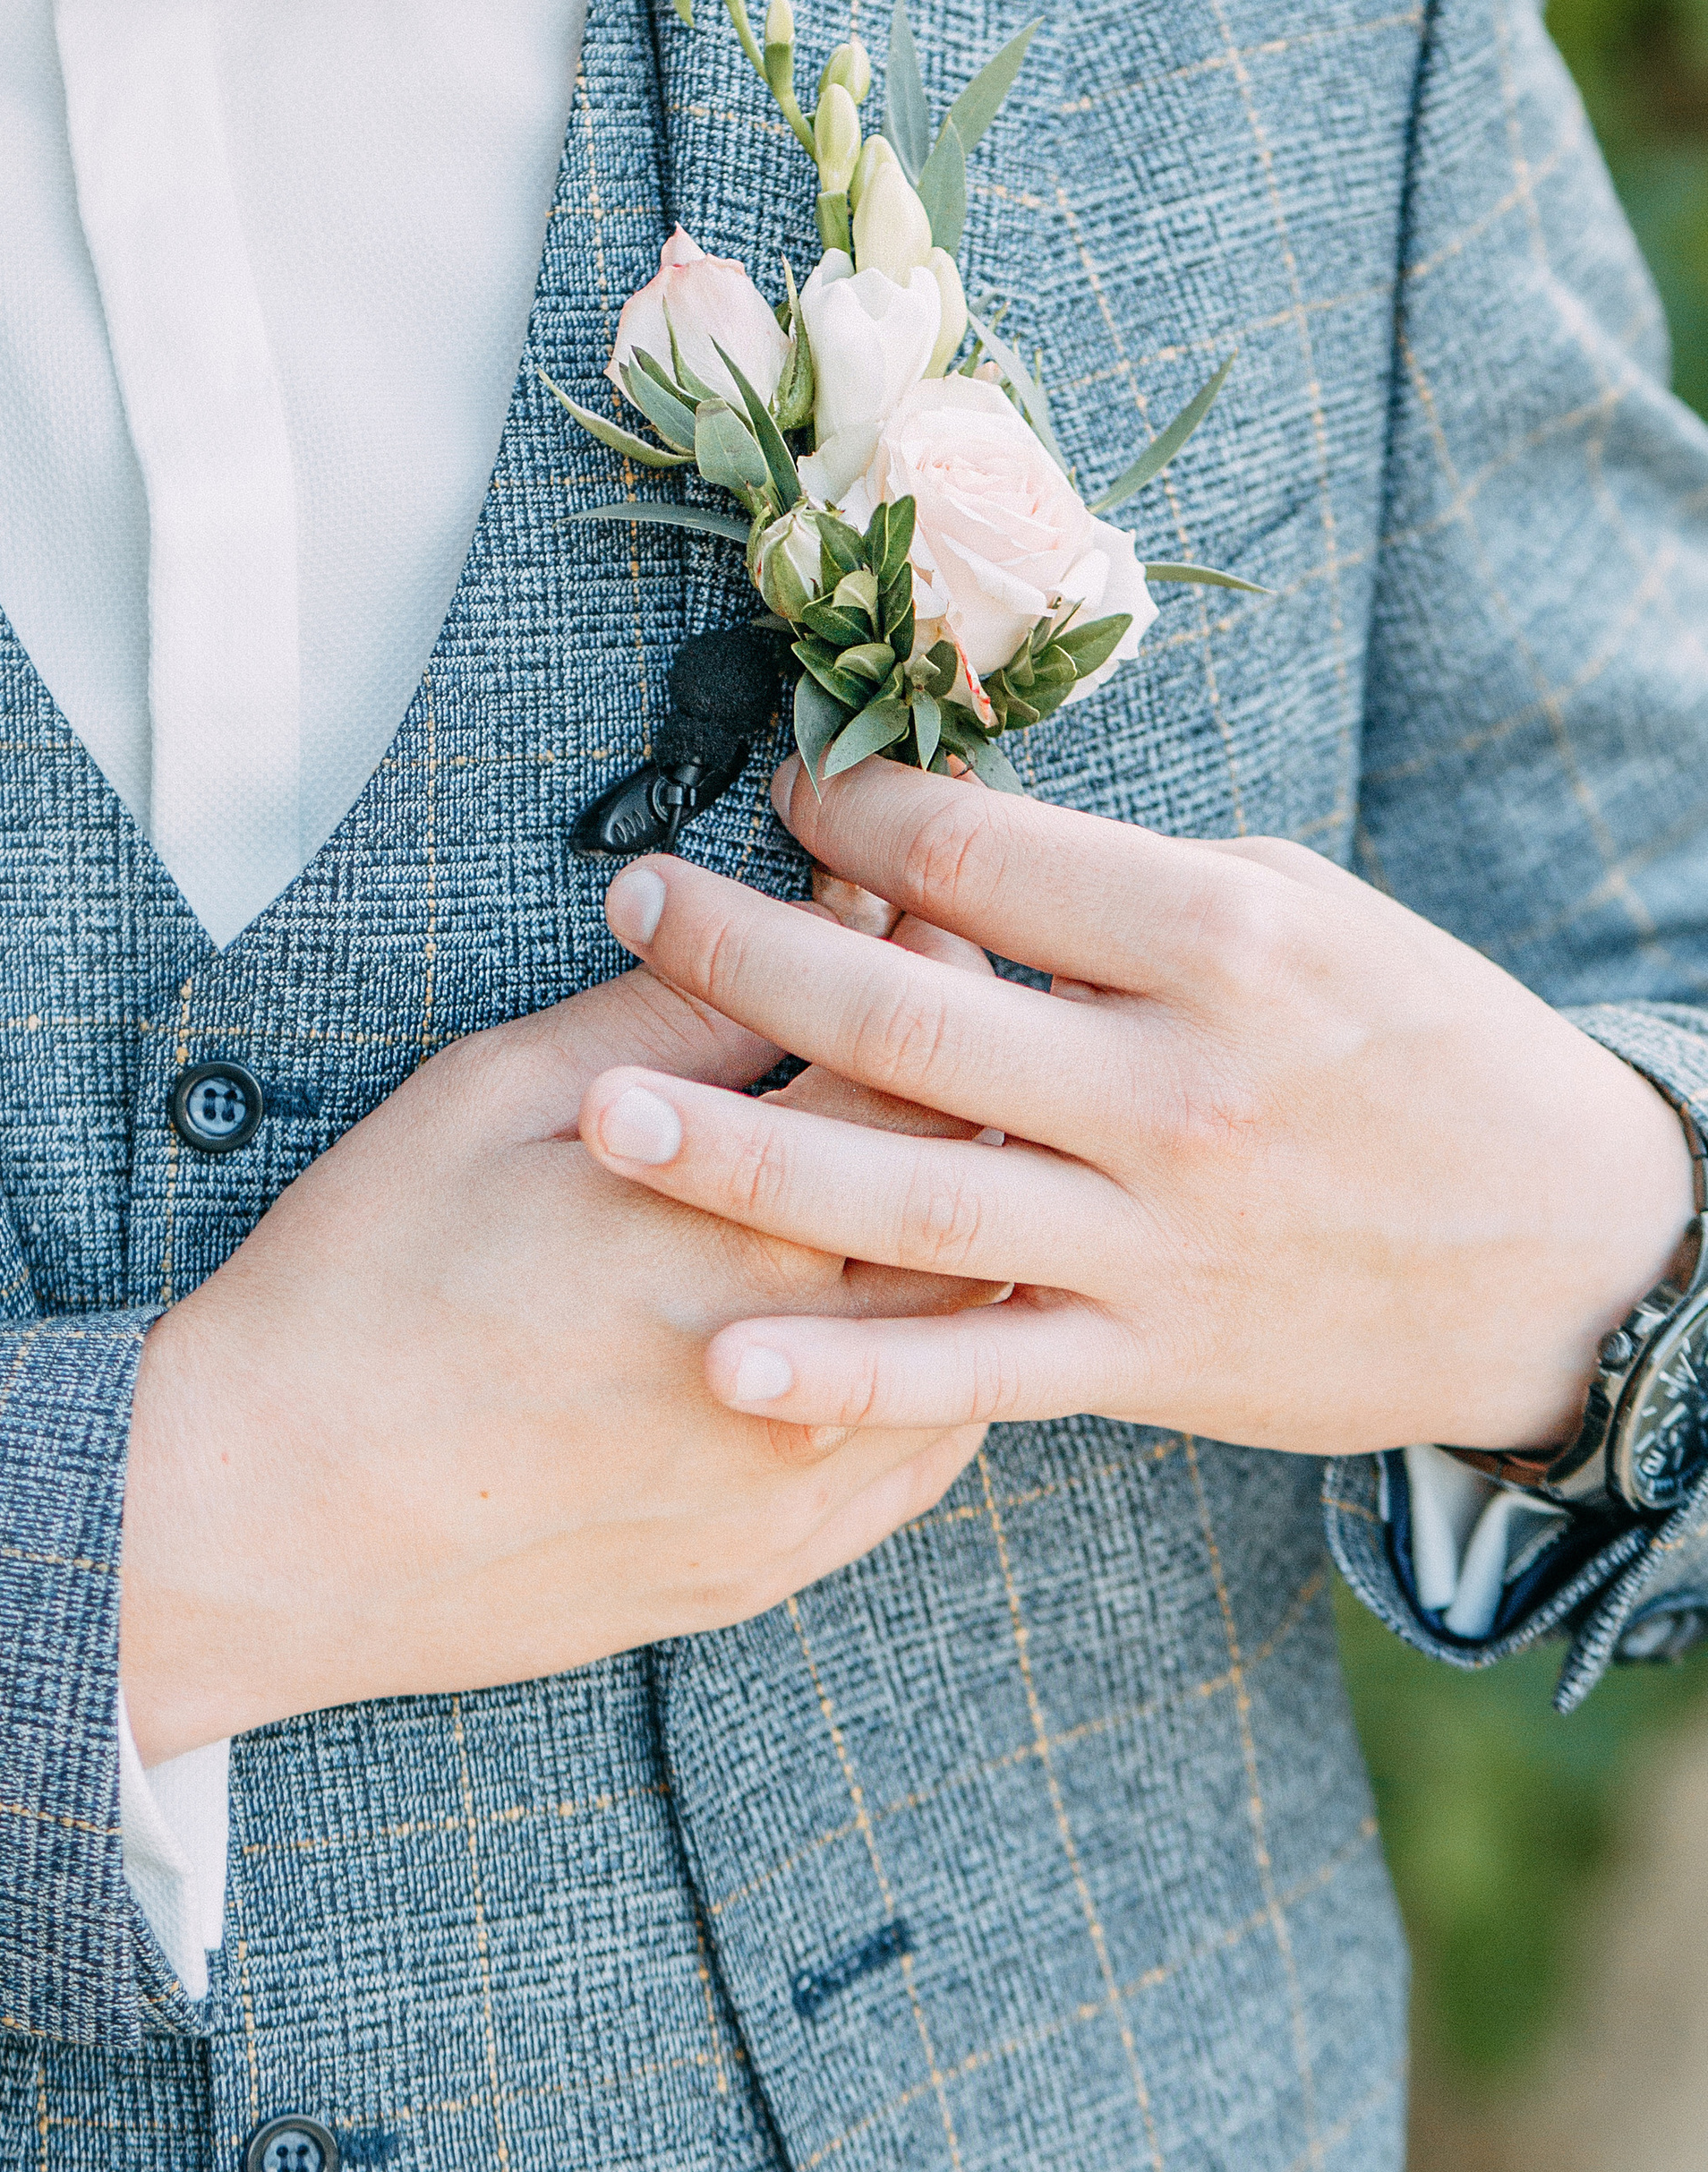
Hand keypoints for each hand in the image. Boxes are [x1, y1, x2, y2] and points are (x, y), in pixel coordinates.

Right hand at [120, 928, 995, 1758]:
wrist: (266, 1516)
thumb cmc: (360, 1286)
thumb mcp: (495, 1098)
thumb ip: (670, 1016)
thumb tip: (804, 926)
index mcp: (746, 1227)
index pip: (919, 1078)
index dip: (937, 982)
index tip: (921, 928)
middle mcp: (808, 1367)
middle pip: (980, 1214)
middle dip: (982, 1107)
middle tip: (955, 1036)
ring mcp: (799, 1489)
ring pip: (976, 1345)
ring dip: (982, 1246)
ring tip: (945, 1169)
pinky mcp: (771, 1567)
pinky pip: (926, 1461)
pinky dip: (945, 1371)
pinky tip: (908, 1315)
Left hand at [577, 757, 1697, 1462]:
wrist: (1564, 1249)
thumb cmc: (1417, 1045)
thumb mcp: (1299, 913)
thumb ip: (1121, 890)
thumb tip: (944, 840)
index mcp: (1215, 941)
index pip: (974, 858)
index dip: (848, 812)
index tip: (780, 793)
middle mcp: (1171, 1087)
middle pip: (903, 1017)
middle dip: (742, 953)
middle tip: (631, 899)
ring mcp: (1151, 1233)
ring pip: (906, 1196)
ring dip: (740, 1157)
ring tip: (606, 1111)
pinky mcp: (1142, 1354)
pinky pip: (969, 1371)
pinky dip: (847, 1379)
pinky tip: (728, 1365)